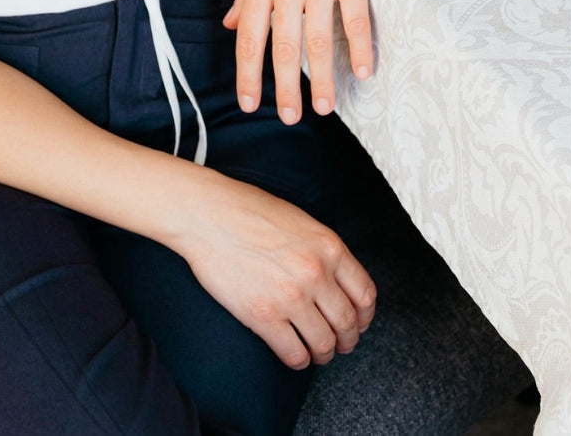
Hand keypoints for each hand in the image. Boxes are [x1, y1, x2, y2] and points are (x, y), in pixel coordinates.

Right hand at [180, 172, 375, 367]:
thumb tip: (334, 279)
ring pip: (324, 343)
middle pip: (348, 324)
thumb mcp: (298, 220)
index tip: (358, 323)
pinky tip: (293, 353)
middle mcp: (316, 273)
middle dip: (346, 340)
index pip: (364, 294)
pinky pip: (294, 353)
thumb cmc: (246, 210)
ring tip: (316, 352)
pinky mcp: (263, 315)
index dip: (364, 316)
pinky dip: (298, 360)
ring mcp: (291, 296)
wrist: (206, 214)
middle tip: (339, 344)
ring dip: (323, 353)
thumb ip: (321, 249)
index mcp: (328, 246)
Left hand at [223, 0, 375, 121]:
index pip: (251, 37)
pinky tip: (363, 72)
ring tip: (327, 107)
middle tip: (289, 119)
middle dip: (284, 87)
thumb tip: (234, 27)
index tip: (249, 105)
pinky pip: (354, 16)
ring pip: (317, 37)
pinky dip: (358, 47)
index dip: (248, 74)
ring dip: (323, 77)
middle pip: (282, 45)